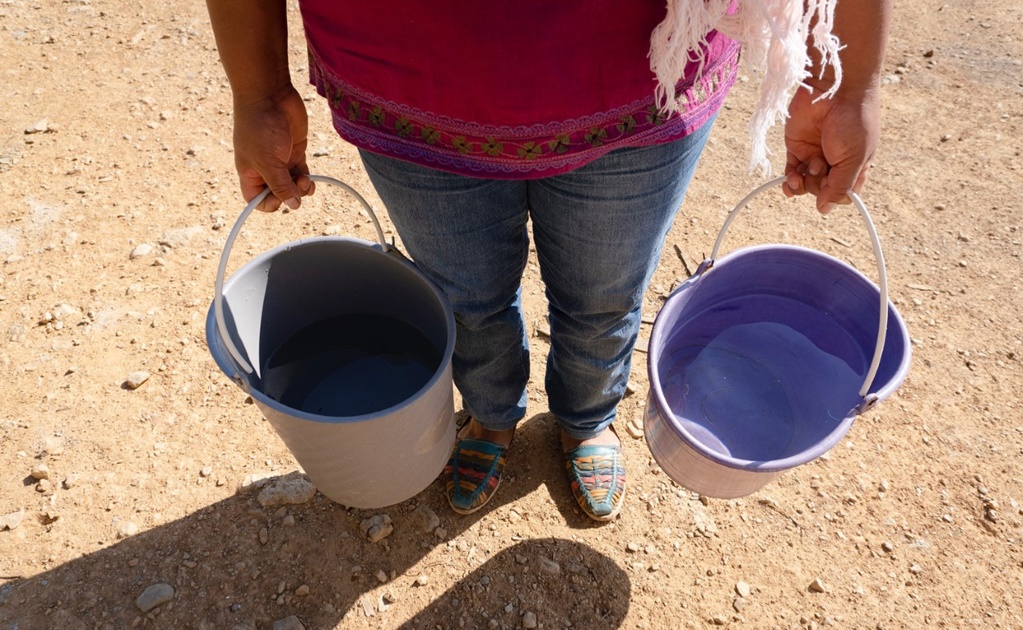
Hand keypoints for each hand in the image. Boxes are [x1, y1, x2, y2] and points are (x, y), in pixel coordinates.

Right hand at [233, 84, 314, 211]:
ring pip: (292, 185)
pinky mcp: (294, 151)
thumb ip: (281, 186)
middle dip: (289, 195)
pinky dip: (307, 178)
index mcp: (250, 174)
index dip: (269, 204)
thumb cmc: (260, 127)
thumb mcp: (269, 162)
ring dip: (301, 188)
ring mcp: (280, 160)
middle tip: (296, 185)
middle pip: (278, 194)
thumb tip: (293, 205)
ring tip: (305, 180)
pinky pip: (302, 172)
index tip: (280, 198)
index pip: (257, 200)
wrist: (270, 95)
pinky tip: (310, 177)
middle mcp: (264, 169)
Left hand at [783, 84, 880, 213]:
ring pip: (805, 184)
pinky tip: (790, 182)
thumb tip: (824, 209)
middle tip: (823, 166)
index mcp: (856, 165)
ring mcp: (815, 154)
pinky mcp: (797, 147)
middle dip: (820, 184)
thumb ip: (841, 186)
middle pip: (822, 190)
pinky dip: (789, 181)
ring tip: (811, 166)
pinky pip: (790, 172)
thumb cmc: (854, 121)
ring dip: (804, 183)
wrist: (835, 88)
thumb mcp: (854, 158)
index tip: (835, 188)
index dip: (836, 196)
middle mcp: (835, 162)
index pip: (844, 194)